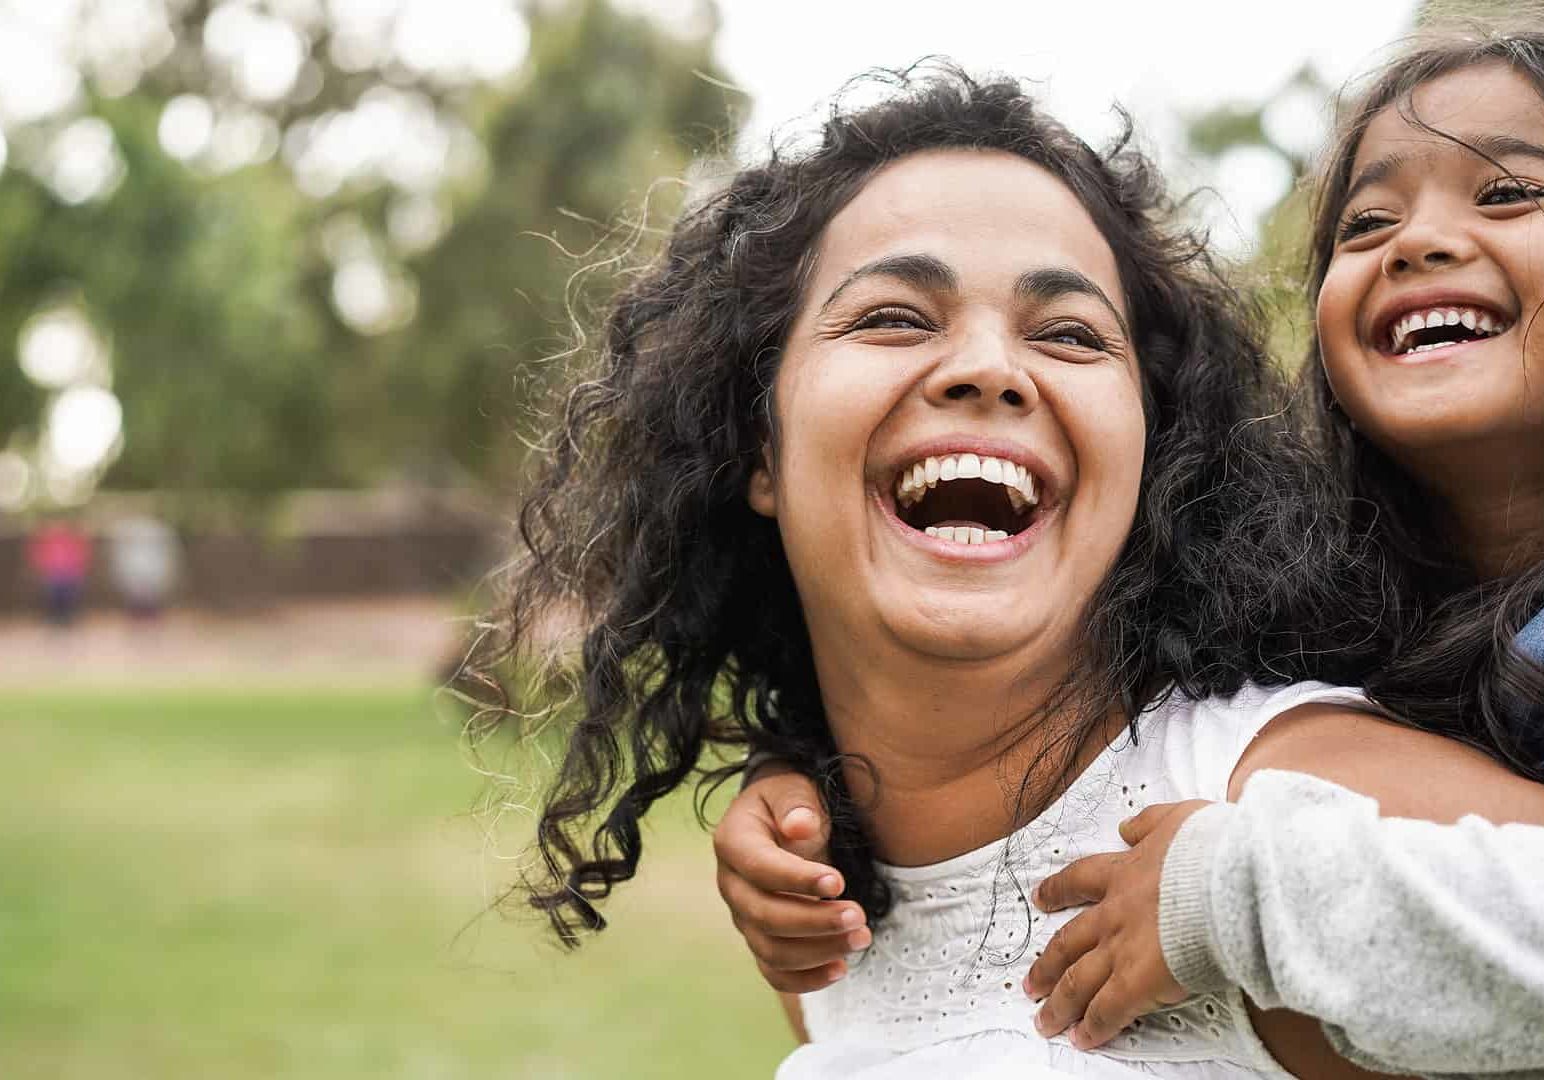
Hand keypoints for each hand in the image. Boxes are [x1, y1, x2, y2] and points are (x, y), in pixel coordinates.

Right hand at [713, 764, 869, 992]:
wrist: (782, 820)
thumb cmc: (789, 802)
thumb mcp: (793, 788)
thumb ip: (796, 804)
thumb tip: (800, 826)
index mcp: (733, 842)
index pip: (759, 868)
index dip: (796, 879)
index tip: (839, 882)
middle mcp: (731, 884)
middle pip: (764, 916)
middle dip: (814, 921)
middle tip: (859, 916)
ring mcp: (743, 917)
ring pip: (771, 950)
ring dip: (818, 951)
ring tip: (861, 938)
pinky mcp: (760, 939)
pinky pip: (775, 971)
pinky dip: (806, 979)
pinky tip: (841, 968)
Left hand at [1025, 800, 1209, 1048]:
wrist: (1228, 879)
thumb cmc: (1213, 849)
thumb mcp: (1177, 818)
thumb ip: (1149, 823)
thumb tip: (1128, 826)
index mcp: (1124, 873)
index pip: (1079, 880)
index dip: (1057, 891)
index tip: (1040, 899)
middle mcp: (1114, 913)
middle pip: (1067, 941)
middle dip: (1047, 965)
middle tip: (1031, 982)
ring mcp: (1121, 949)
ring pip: (1077, 980)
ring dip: (1059, 1003)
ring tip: (1045, 1020)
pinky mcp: (1137, 982)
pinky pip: (1107, 1011)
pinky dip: (1093, 1027)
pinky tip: (1083, 1039)